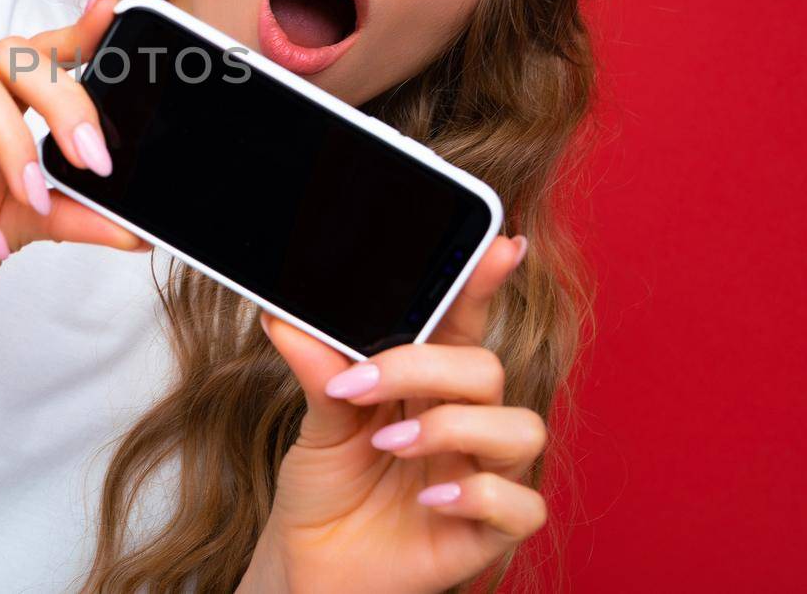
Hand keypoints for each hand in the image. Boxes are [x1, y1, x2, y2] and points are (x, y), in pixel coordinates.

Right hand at [0, 0, 147, 328]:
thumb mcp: (26, 224)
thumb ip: (76, 216)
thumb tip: (137, 232)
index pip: (36, 52)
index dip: (75, 29)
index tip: (112, 10)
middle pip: (7, 56)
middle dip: (62, 99)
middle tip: (94, 160)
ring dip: (13, 142)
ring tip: (34, 198)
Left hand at [249, 234, 542, 593]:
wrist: (308, 563)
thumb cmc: (325, 487)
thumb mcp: (317, 420)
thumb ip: (318, 369)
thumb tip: (284, 316)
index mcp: (428, 382)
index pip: (464, 322)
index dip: (484, 282)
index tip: (498, 245)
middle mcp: (464, 421)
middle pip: (486, 369)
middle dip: (424, 370)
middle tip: (358, 390)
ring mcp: (482, 473)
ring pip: (520, 428)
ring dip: (452, 427)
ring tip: (392, 444)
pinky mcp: (488, 532)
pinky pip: (521, 505)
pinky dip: (478, 494)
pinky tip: (431, 497)